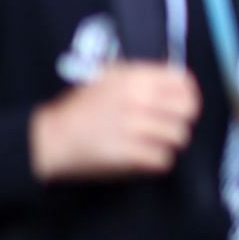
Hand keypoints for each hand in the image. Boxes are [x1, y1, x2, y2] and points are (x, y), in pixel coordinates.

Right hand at [30, 64, 200, 181]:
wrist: (50, 138)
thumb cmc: (76, 111)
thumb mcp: (106, 79)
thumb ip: (140, 78)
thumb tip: (175, 85)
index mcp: (132, 78)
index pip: (183, 82)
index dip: (188, 96)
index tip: (182, 106)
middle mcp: (136, 99)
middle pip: (186, 111)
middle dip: (180, 121)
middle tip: (168, 128)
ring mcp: (132, 127)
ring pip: (178, 136)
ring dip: (167, 143)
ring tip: (151, 144)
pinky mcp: (128, 153)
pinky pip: (162, 159)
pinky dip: (155, 161)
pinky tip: (142, 158)